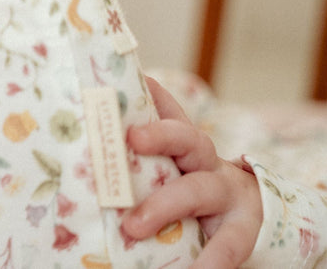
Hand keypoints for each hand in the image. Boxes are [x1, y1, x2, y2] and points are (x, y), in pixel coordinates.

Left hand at [120, 76, 262, 268]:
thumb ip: (132, 158)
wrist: (247, 217)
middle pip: (186, 138)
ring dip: (164, 206)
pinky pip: (228, 245)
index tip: (135, 77)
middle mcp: (204, 162)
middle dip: (160, 135)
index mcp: (182, 145)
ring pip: (197, 190)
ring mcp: (225, 194)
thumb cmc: (186, 188)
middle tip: (131, 139)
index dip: (153, 93)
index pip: (168, 111)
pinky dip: (208, 261)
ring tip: (133, 226)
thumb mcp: (164, 167)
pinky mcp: (241, 230)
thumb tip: (79, 144)